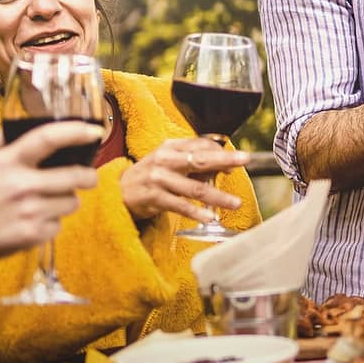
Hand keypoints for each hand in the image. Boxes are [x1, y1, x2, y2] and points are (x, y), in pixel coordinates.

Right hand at [0, 124, 102, 263]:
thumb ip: (1, 140)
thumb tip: (24, 119)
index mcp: (7, 162)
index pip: (47, 138)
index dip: (76, 132)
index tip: (95, 131)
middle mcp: (20, 186)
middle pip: (76, 176)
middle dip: (88, 176)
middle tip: (86, 176)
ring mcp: (29, 212)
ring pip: (72, 202)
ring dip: (65, 201)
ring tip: (44, 202)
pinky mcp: (33, 235)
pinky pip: (59, 225)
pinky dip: (51, 223)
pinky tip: (31, 221)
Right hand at [120, 136, 248, 222]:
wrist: (118, 191)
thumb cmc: (151, 175)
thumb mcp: (169, 162)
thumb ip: (193, 162)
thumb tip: (224, 168)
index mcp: (171, 147)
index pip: (201, 144)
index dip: (221, 152)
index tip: (238, 161)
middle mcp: (165, 160)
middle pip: (200, 159)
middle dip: (225, 160)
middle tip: (245, 160)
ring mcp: (158, 179)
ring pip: (194, 188)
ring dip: (218, 196)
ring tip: (235, 203)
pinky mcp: (153, 198)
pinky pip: (180, 205)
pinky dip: (196, 212)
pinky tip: (209, 217)